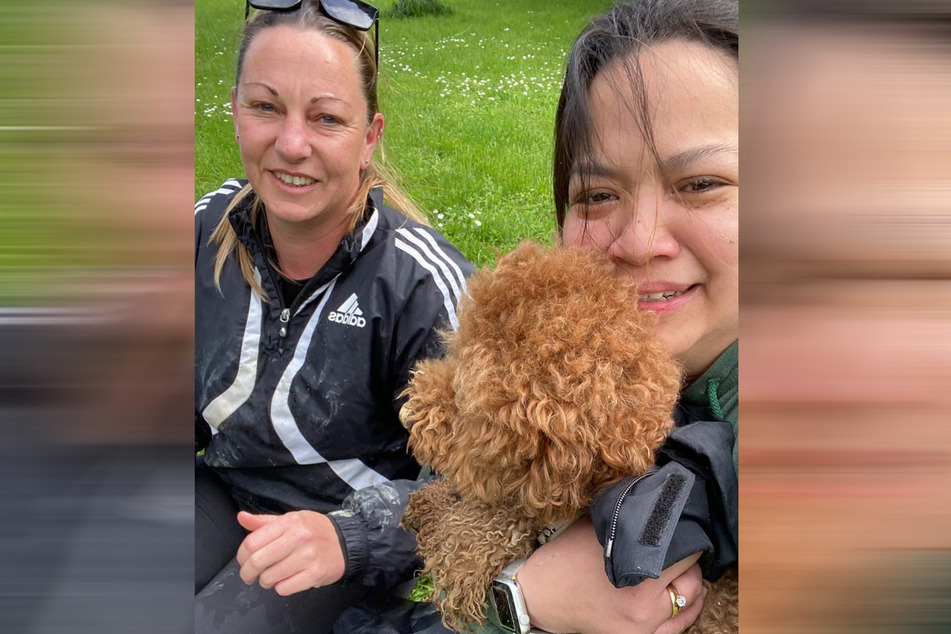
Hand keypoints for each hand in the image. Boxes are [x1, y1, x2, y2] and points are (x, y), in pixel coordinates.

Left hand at [235, 510, 344, 595]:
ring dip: (266, 581)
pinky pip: (284, 589)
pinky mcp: (315, 574)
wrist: (347, 542)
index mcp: (289, 523)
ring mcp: (308, 557)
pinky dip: (281, 588)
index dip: (241, 555)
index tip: (243, 561)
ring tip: (273, 576)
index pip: (252, 542)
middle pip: (257, 561)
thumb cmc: (315, 531)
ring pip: (269, 578)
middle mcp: (298, 538)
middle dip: (247, 573)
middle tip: (249, 576)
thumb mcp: (291, 520)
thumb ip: (264, 522)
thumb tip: (241, 518)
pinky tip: (287, 580)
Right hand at [518, 516, 704, 633]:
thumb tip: (657, 500)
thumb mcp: (596, 528)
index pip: (684, 553)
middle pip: (690, 579)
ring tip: (689, 569)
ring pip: (688, 604)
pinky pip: (678, 629)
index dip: (688, 536)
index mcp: (635, 573)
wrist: (541, 596)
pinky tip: (692, 597)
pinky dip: (688, 611)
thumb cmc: (566, 557)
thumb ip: (629, 517)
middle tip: (686, 546)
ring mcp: (641, 628)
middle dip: (691, 560)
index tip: (686, 526)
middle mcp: (643, 606)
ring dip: (693, 585)